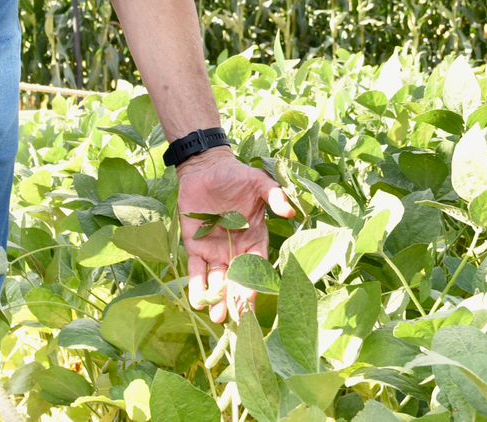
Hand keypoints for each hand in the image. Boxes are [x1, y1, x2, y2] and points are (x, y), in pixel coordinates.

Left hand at [179, 149, 295, 323]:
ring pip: (218, 279)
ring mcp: (215, 250)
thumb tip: (290, 210)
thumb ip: (274, 195)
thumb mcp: (257, 182)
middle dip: (235, 298)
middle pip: (237, 278)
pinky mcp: (195, 248)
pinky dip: (196, 285)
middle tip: (234, 318)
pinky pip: (196, 271)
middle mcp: (236, 249)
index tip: (251, 297)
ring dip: (217, 298)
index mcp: (254, 237)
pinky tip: (197, 301)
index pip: (256, 264)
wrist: (205, 168)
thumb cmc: (235, 175)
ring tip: (217, 316)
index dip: (254, 281)